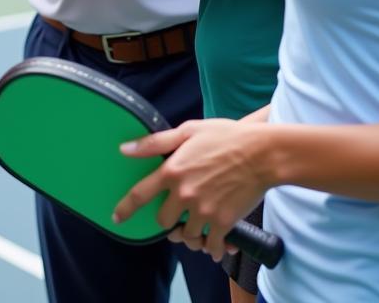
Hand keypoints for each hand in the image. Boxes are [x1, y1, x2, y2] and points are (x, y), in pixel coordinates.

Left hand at [112, 119, 268, 260]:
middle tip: (179, 214)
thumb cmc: (225, 137)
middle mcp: (184, 193)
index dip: (126, 208)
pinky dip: (212, 248)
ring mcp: (203, 210)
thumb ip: (155, 143)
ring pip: (188, 235)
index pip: (140, 194)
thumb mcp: (188, 131)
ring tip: (199, 228)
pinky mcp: (223, 222)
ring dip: (191, 235)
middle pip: (164, 221)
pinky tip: (216, 244)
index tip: (117, 218)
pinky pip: (210, 245)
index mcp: (172, 170)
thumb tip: (125, 149)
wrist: (261, 153)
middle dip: (170, 219)